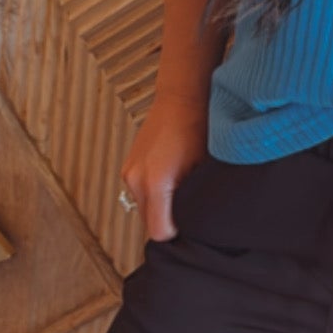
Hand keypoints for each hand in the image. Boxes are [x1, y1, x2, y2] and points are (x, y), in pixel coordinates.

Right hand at [119, 94, 209, 241]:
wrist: (181, 99)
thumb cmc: (198, 129)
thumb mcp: (204, 170)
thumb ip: (196, 200)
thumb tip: (198, 222)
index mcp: (155, 183)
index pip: (159, 232)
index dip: (177, 233)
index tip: (191, 224)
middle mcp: (136, 180)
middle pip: (149, 224)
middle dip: (168, 221)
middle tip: (190, 208)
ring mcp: (129, 173)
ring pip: (144, 209)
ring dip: (160, 207)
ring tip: (181, 189)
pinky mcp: (128, 167)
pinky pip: (140, 194)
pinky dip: (153, 195)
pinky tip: (170, 179)